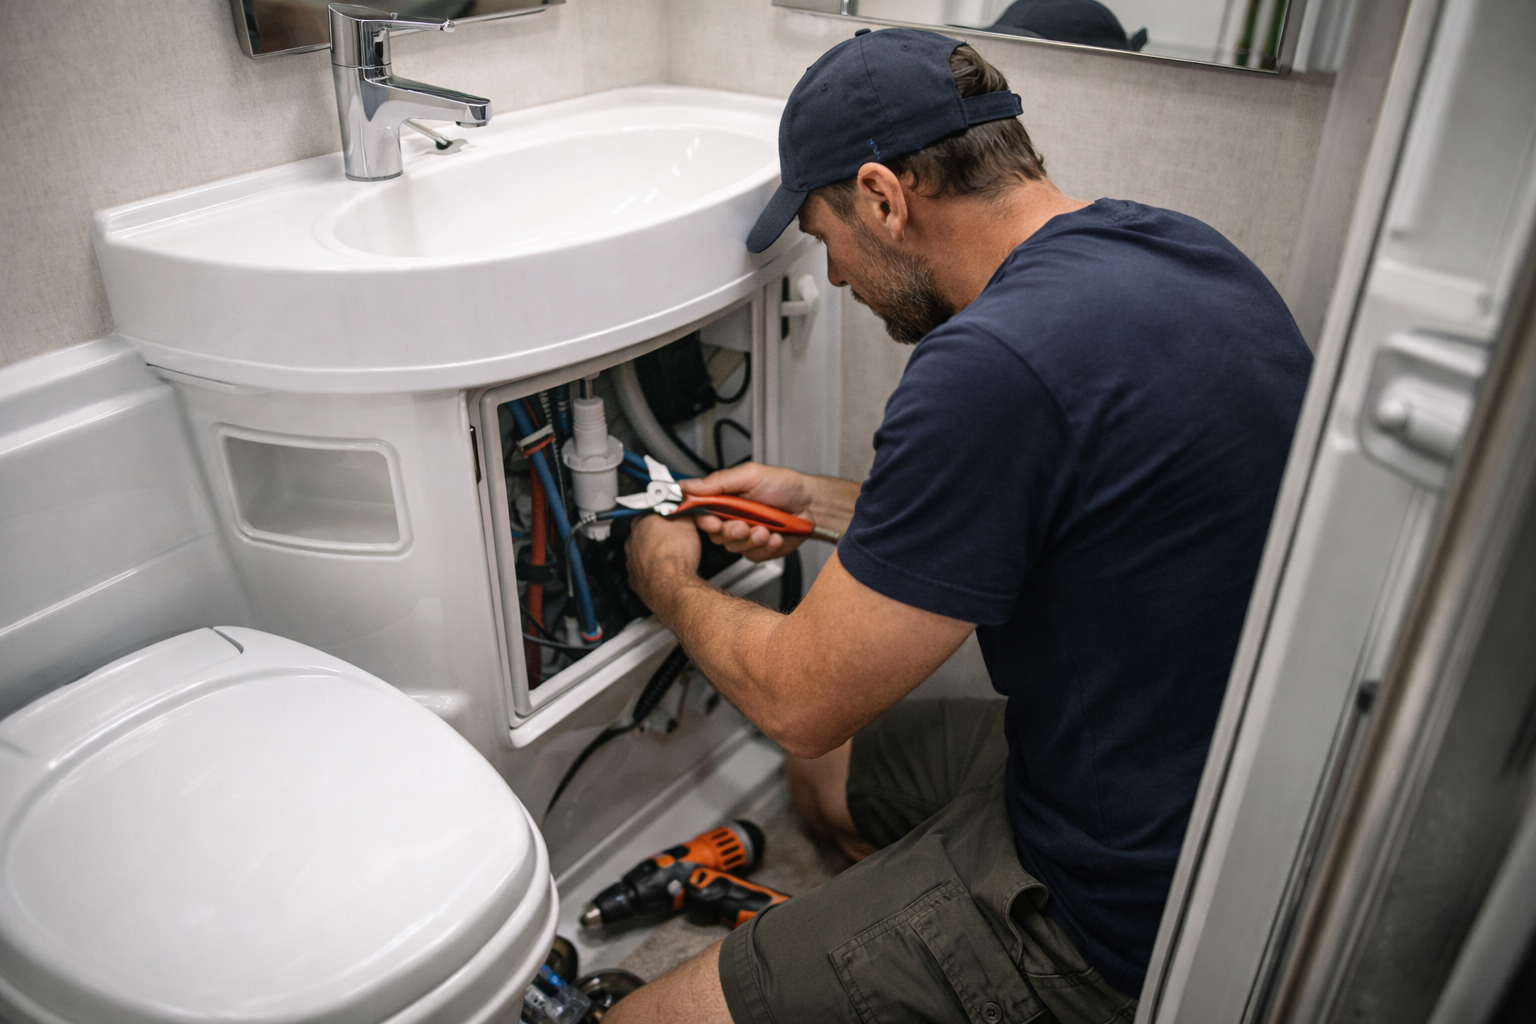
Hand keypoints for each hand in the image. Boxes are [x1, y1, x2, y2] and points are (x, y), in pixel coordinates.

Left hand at [626, 513, 701, 609]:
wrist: (672, 586)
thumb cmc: (676, 556)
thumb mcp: (687, 523)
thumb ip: (681, 513)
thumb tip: (682, 510)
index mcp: (642, 524)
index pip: (648, 513)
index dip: (662, 516)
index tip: (670, 520)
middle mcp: (632, 542)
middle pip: (643, 533)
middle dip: (656, 535)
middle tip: (672, 538)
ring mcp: (631, 562)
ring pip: (640, 553)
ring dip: (651, 554)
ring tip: (669, 557)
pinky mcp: (635, 580)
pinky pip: (641, 572)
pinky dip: (650, 572)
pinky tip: (662, 572)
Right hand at [682, 463, 814, 561]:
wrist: (812, 504)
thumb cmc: (785, 486)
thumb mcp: (750, 475)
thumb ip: (719, 481)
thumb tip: (690, 485)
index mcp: (726, 499)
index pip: (701, 513)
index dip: (704, 520)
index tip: (713, 521)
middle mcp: (732, 518)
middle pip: (715, 534)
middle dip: (730, 531)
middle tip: (743, 525)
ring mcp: (745, 535)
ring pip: (733, 547)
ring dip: (751, 539)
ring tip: (766, 528)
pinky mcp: (758, 549)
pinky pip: (752, 556)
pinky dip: (766, 547)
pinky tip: (775, 536)